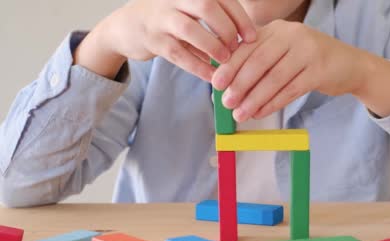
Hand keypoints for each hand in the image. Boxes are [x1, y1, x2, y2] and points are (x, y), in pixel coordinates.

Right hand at [75, 0, 256, 79]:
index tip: (252, 37)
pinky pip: (178, 54)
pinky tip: (210, 76)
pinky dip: (197, 66)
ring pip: (189, 29)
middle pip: (206, 6)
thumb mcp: (191, 11)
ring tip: (224, 60)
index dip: (240, 18)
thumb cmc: (169, 19)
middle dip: (227, 29)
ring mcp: (160, 18)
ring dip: (212, 46)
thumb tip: (248, 38)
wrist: (127, 27)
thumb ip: (215, 18)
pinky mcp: (152, 40)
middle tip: (237, 48)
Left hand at [211, 20, 367, 121]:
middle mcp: (292, 35)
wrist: (351, 66)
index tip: (216, 84)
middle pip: (259, 61)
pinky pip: (290, 90)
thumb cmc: (311, 61)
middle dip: (240, 84)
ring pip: (274, 78)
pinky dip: (272, 104)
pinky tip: (260, 113)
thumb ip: (261, 60)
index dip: (230, 66)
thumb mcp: (285, 52)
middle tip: (227, 103)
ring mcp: (308, 52)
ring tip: (240, 114)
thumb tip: (228, 82)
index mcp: (278, 29)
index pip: (247, 46)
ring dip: (254, 99)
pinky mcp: (319, 71)